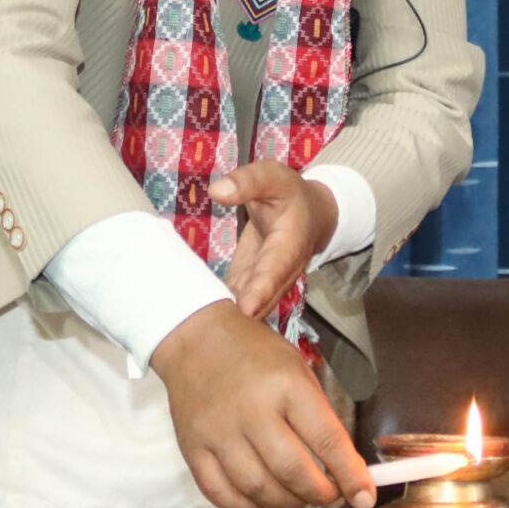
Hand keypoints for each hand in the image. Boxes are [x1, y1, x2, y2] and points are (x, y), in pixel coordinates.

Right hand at [150, 301, 374, 507]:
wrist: (195, 337)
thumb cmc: (254, 353)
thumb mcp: (297, 369)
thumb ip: (319, 417)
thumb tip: (344, 468)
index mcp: (286, 386)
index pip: (326, 440)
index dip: (350, 476)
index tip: (364, 498)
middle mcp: (252, 411)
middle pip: (293, 471)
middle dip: (321, 495)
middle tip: (333, 499)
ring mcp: (218, 433)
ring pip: (258, 488)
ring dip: (288, 504)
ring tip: (301, 502)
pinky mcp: (192, 448)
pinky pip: (220, 493)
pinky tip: (264, 504)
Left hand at [211, 160, 337, 320]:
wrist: (310, 214)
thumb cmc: (289, 193)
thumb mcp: (272, 177)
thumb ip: (247, 182)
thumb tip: (217, 191)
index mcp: (289, 245)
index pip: (275, 271)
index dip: (261, 290)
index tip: (246, 308)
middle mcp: (281, 272)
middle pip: (262, 300)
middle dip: (243, 316)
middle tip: (213, 329)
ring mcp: (266, 284)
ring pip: (251, 308)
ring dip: (231, 318)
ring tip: (201, 330)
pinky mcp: (251, 287)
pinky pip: (238, 302)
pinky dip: (221, 311)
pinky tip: (197, 320)